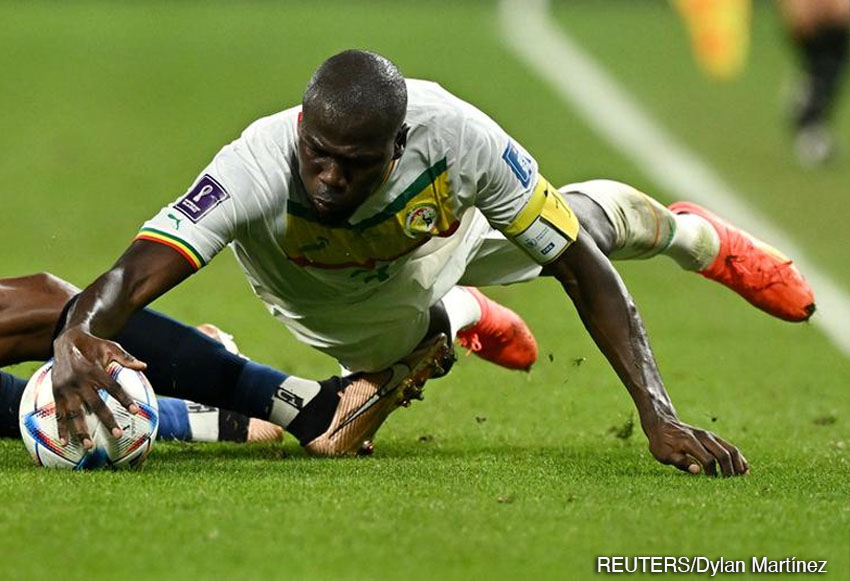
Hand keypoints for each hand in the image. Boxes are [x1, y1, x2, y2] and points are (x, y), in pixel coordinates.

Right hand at [51, 326, 146, 449]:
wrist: (65, 340)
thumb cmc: (93, 345)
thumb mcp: (109, 347)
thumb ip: (125, 358)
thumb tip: (144, 366)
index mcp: (94, 370)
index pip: (113, 387)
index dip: (124, 399)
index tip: (136, 411)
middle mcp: (79, 381)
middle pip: (95, 404)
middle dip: (107, 420)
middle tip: (119, 434)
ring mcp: (66, 389)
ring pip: (75, 413)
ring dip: (81, 431)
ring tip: (89, 446)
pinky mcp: (56, 393)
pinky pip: (59, 413)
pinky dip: (61, 428)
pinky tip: (64, 442)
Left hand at [646, 417, 747, 476]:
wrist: (662, 424)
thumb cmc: (661, 443)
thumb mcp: (664, 454)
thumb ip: (680, 462)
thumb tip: (698, 471)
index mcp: (689, 442)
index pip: (708, 459)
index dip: (712, 473)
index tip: (711, 483)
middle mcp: (703, 437)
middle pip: (723, 454)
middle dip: (729, 471)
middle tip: (731, 485)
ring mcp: (709, 436)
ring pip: (730, 449)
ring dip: (738, 464)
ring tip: (742, 478)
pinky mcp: (713, 437)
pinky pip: (729, 447)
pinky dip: (738, 458)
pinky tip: (743, 469)